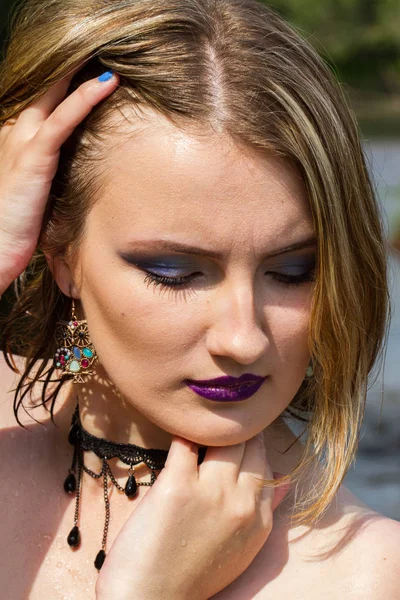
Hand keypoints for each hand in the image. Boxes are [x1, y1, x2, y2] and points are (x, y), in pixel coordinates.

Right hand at [0, 70, 118, 293]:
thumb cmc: (17, 226)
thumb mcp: (36, 192)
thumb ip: (51, 173)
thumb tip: (79, 169)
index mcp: (16, 140)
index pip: (45, 103)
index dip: (68, 86)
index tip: (95, 70)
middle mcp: (15, 132)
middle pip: (47, 90)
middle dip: (72, 69)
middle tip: (101, 50)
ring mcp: (23, 141)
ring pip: (55, 95)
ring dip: (81, 73)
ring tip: (109, 55)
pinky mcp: (34, 156)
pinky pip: (63, 119)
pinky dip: (85, 98)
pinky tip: (106, 83)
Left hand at [96, 434, 289, 599]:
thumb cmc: (193, 574)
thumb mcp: (242, 548)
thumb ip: (264, 510)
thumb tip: (284, 479)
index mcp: (259, 519)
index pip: (264, 462)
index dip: (250, 444)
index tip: (236, 435)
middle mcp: (241, 502)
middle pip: (248, 444)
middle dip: (234, 431)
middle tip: (215, 424)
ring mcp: (210, 492)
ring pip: (223, 439)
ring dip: (210, 430)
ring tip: (197, 423)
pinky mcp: (177, 486)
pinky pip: (186, 442)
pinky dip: (182, 433)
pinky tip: (176, 430)